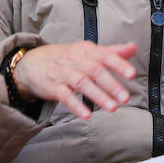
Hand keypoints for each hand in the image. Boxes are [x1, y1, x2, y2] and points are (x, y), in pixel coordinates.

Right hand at [10, 41, 135, 118]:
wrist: (31, 63)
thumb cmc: (65, 58)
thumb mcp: (87, 51)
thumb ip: (111, 52)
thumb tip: (133, 47)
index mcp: (86, 50)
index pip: (105, 55)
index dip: (119, 64)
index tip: (132, 74)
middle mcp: (75, 59)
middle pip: (95, 70)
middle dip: (111, 84)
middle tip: (125, 98)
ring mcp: (62, 72)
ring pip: (81, 83)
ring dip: (98, 96)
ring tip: (112, 108)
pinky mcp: (52, 86)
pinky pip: (64, 95)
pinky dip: (76, 105)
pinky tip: (87, 115)